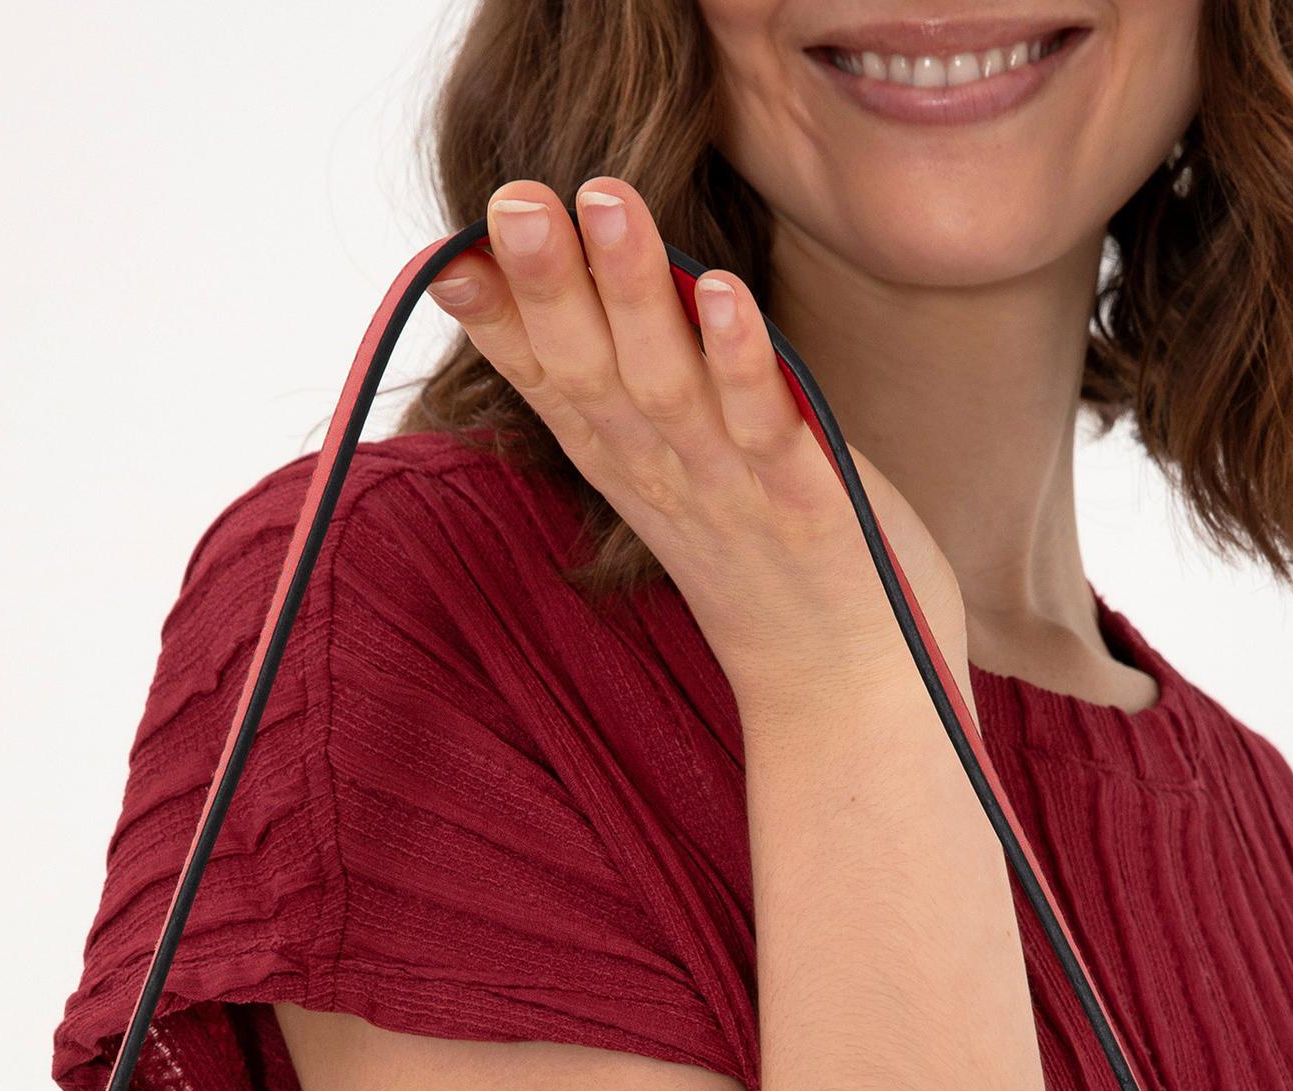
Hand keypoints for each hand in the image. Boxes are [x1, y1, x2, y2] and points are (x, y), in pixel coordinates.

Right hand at [430, 179, 967, 715]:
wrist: (841, 691)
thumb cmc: (762, 564)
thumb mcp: (673, 475)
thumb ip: (628, 391)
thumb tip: (581, 297)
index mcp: (624, 466)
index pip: (546, 386)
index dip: (500, 324)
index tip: (452, 254)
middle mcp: (662, 477)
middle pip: (589, 374)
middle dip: (549, 284)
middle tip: (513, 198)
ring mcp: (731, 492)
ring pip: (667, 385)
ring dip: (635, 294)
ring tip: (605, 201)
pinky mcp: (806, 505)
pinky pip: (766, 424)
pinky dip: (743, 359)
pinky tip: (724, 292)